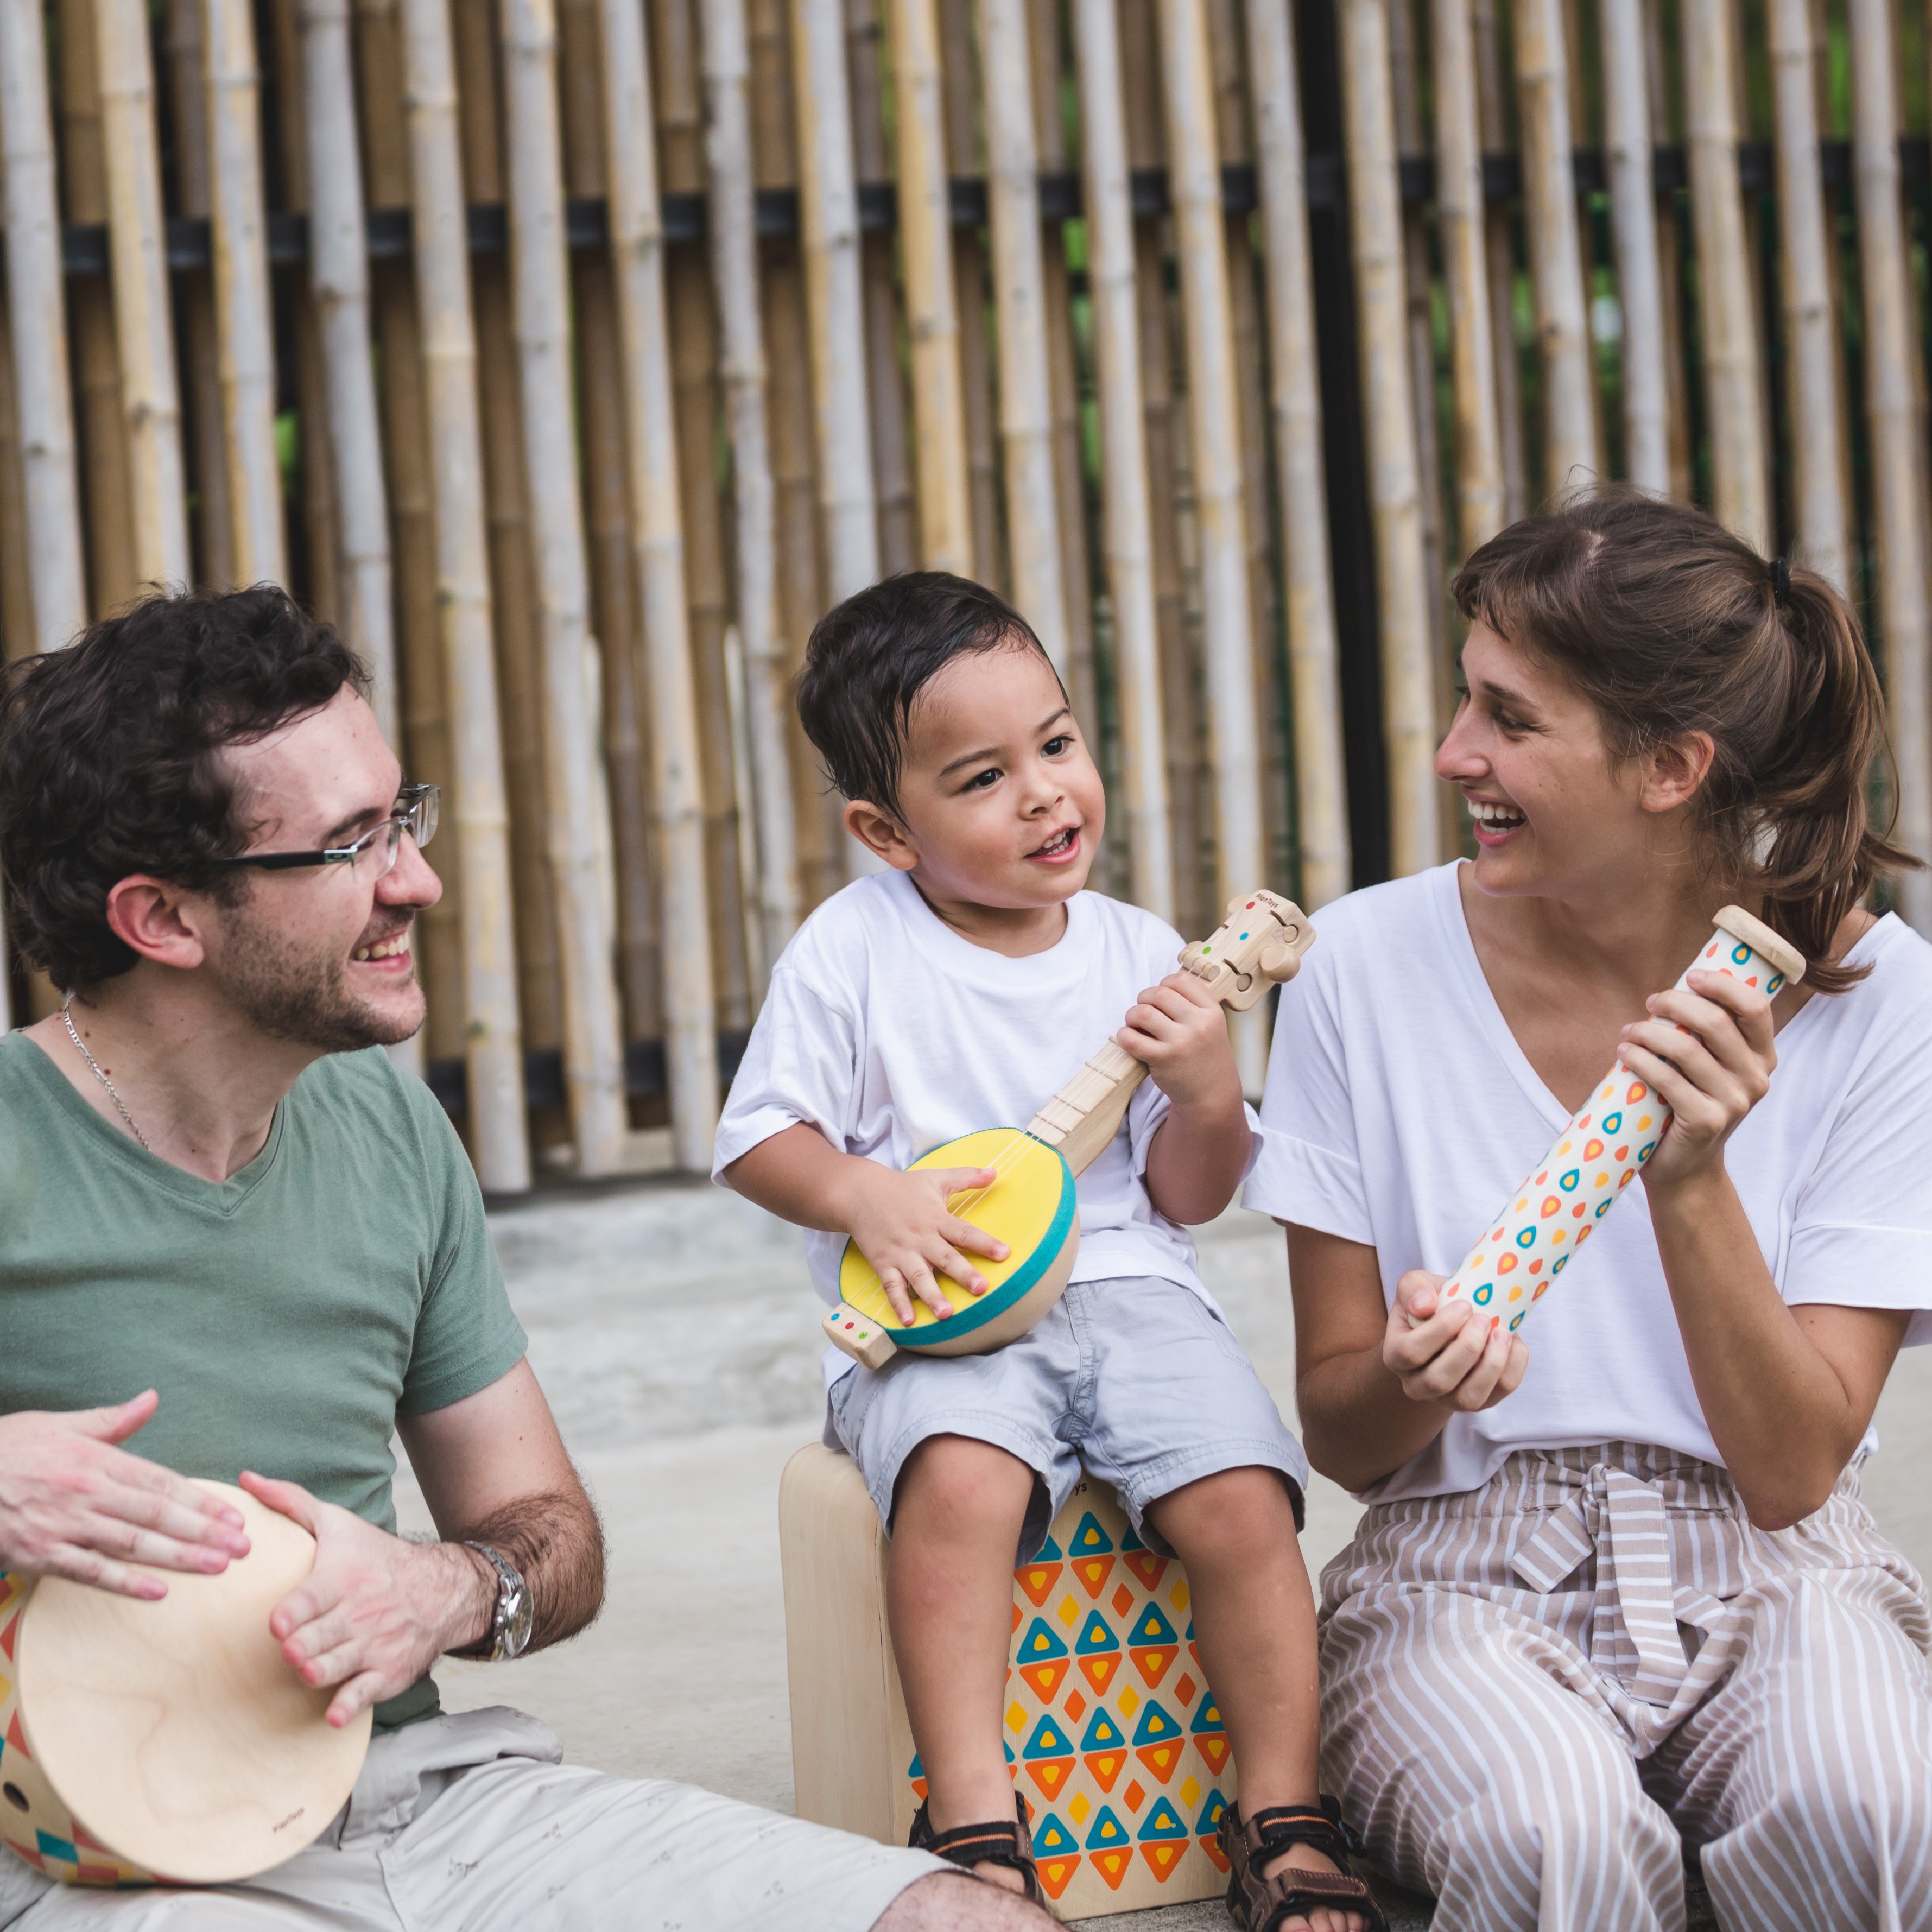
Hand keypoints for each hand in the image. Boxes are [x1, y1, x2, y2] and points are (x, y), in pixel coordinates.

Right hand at [0, 1392, 251, 1598]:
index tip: (233, 1515)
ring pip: (133, 1543)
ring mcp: (64, 1526)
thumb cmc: (7, 1448)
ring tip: (218, 1566)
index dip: (200, 1500)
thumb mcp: (58, 1425)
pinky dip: (125, 1582)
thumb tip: (152, 1399)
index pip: (161, 1483)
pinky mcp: (40, 1554)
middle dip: (203, 1532)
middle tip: (242, 1546)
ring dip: (178, 1557)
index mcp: (95, 1460)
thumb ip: (110, 1421)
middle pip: (156, 1514)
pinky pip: (89, 1571)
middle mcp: (87, 1493)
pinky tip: (158, 1592)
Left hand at [241, 1470, 493, 1729]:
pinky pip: (363, 1695)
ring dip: (315, 1674)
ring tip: (306, 1669)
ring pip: (332, 1669)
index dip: (291, 1616)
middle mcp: (357, 1614)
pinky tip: (333, 1712)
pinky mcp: (386, 1673)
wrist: (440, 1588)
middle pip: (315, 1640)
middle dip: (298, 1649)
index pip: (309, 1601)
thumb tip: (246, 1479)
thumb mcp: (337, 1524)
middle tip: (291, 1649)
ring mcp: (373, 1646)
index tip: (278, 1625)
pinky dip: (347, 1706)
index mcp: (341, 1579)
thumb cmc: (375, 1557)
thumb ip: (289, 1503)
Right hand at [838, 1162, 1011, 1325]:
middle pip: (945, 1257)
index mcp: (936, 1218)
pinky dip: (899, 1303)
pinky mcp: (883, 1263)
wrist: (859, 1193)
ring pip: (918, 1277)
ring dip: (932, 1295)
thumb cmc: (902, 1187)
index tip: (1004, 1254)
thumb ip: (966, 1177)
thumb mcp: (935, 1177)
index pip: (965, 1232)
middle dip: (963, 1273)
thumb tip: (995, 1171)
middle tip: (981, 1288)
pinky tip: (909, 1321)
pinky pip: (891, 1286)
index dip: (985, 1243)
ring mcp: (900, 1253)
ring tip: (946, 1314)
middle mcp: (920, 1238)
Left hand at [1116, 972, 1241, 1111]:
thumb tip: (1158, 987)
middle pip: (1159, 994)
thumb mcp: (1211, 1025)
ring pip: (1143, 1013)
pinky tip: (1128, 1038)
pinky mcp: (1163, 1060)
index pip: (1182, 980)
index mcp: (1212, 1012)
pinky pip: (1131, 1039)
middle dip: (1144, 998)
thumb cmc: (1205, 1055)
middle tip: (1143, 1010)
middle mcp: (1199, 1025)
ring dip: (1132, 1015)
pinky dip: (1124, 1035)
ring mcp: (1181, 1043)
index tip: (1161, 996)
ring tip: (1135, 1024)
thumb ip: (1192, 1005)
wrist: (1211, 1093)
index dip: (1165, 983)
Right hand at [1383, 1272, 1527, 1409]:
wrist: (1451, 1327)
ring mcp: (1448, 1400)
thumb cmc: (1431, 1305)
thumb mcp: (1416, 1286)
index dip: (1440, 1330)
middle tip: (1483, 1319)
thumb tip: (1425, 1305)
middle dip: (1467, 1348)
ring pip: (1468, 1398)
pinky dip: (1512, 1368)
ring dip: (1491, 1364)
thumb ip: (1413, 1288)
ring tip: (1502, 1333)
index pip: (1411, 1352)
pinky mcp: (1479, 1403)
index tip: (1464, 1305)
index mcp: (1396, 1356)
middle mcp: (1417, 1385)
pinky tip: (1513, 1342)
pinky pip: (1498, 1394)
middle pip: (1439, 1380)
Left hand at [1620, 968, 1775, 1192]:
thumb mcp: (1709, 1066)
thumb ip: (1705, 1034)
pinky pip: (1667, 1079)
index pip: (1755, 1008)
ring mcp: (1734, 1102)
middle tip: (1650, 1003)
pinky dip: (1639, 1059)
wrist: (1686, 1166)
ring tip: (1628, 1032)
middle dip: (1676, 1003)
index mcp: (1762, 1056)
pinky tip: (1624, 1053)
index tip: (1690, 976)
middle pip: (1716, 1022)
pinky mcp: (1706, 1122)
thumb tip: (1673, 991)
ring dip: (1648, 1033)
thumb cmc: (1689, 1102)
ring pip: (1686, 1048)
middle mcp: (1756, 1078)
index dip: (1723, 985)